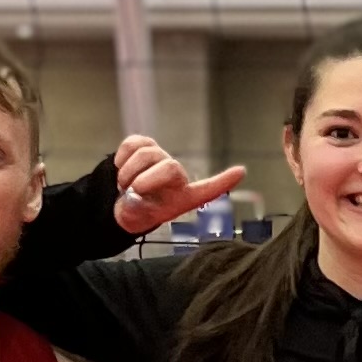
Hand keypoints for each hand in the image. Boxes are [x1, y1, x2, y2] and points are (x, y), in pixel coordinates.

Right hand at [109, 136, 243, 233]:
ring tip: (125, 185)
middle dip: (146, 180)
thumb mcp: (138, 218)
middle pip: (170, 166)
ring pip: (148, 152)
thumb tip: (133, 193)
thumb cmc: (137, 213)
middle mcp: (176, 175)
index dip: (223, 181)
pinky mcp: (143, 145)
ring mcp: (160, 157)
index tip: (240, 172)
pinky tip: (121, 168)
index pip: (207, 189)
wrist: (121, 204)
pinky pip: (132, 143)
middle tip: (133, 192)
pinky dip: (122, 158)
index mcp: (183, 197)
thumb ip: (138, 206)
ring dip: (129, 172)